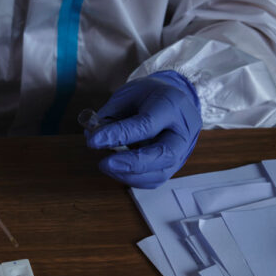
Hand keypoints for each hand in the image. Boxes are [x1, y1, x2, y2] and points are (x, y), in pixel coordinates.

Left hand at [84, 70, 201, 187]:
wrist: (174, 101)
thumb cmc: (148, 96)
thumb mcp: (127, 95)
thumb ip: (109, 116)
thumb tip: (92, 138)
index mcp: (172, 104)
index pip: (147, 124)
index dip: (119, 135)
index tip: (94, 141)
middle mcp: (183, 131)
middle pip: (164, 154)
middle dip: (131, 163)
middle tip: (104, 163)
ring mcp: (182, 151)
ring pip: (160, 173)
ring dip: (128, 175)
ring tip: (106, 165)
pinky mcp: (174, 166)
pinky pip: (154, 180)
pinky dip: (132, 178)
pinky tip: (116, 169)